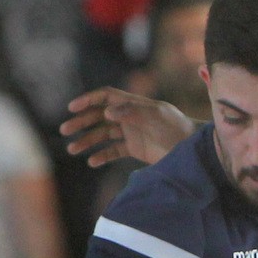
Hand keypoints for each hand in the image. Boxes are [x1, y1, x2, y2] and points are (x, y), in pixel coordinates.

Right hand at [61, 87, 195, 168]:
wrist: (192, 150)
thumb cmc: (177, 129)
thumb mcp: (156, 117)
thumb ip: (132, 112)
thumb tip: (106, 111)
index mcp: (134, 104)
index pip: (106, 96)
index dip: (88, 100)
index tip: (72, 108)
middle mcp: (130, 116)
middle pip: (99, 116)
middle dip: (81, 122)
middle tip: (65, 131)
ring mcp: (132, 132)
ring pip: (103, 135)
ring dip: (87, 141)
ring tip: (73, 149)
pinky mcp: (135, 149)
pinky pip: (114, 151)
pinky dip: (102, 156)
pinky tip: (92, 161)